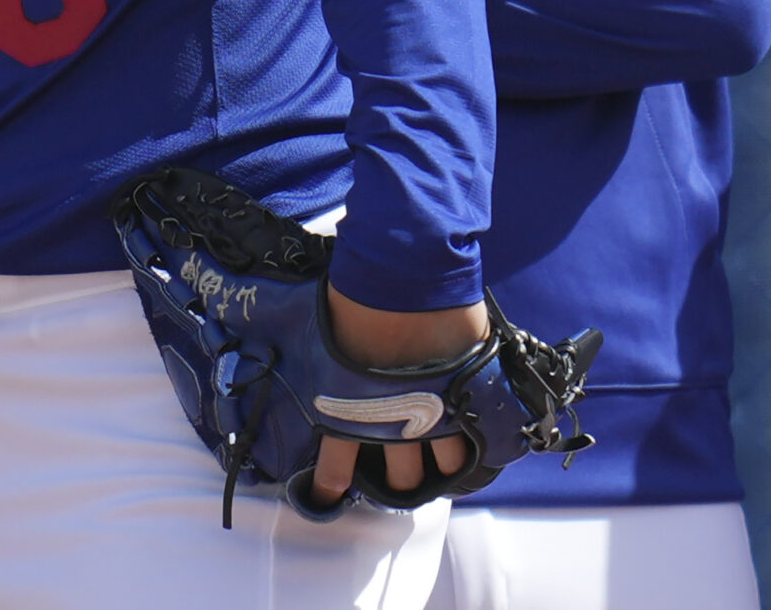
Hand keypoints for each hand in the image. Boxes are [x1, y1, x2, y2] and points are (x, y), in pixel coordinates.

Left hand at [309, 286, 488, 506]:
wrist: (403, 273)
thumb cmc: (354, 296)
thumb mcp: (319, 330)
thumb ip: (318, 356)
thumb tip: (286, 346)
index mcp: (350, 410)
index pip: (336, 463)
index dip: (332, 485)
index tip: (329, 496)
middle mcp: (397, 423)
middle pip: (402, 475)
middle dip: (399, 480)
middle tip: (400, 478)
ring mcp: (439, 413)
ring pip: (445, 462)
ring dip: (442, 465)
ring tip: (443, 466)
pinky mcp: (473, 395)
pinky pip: (484, 435)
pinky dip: (482, 443)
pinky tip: (481, 445)